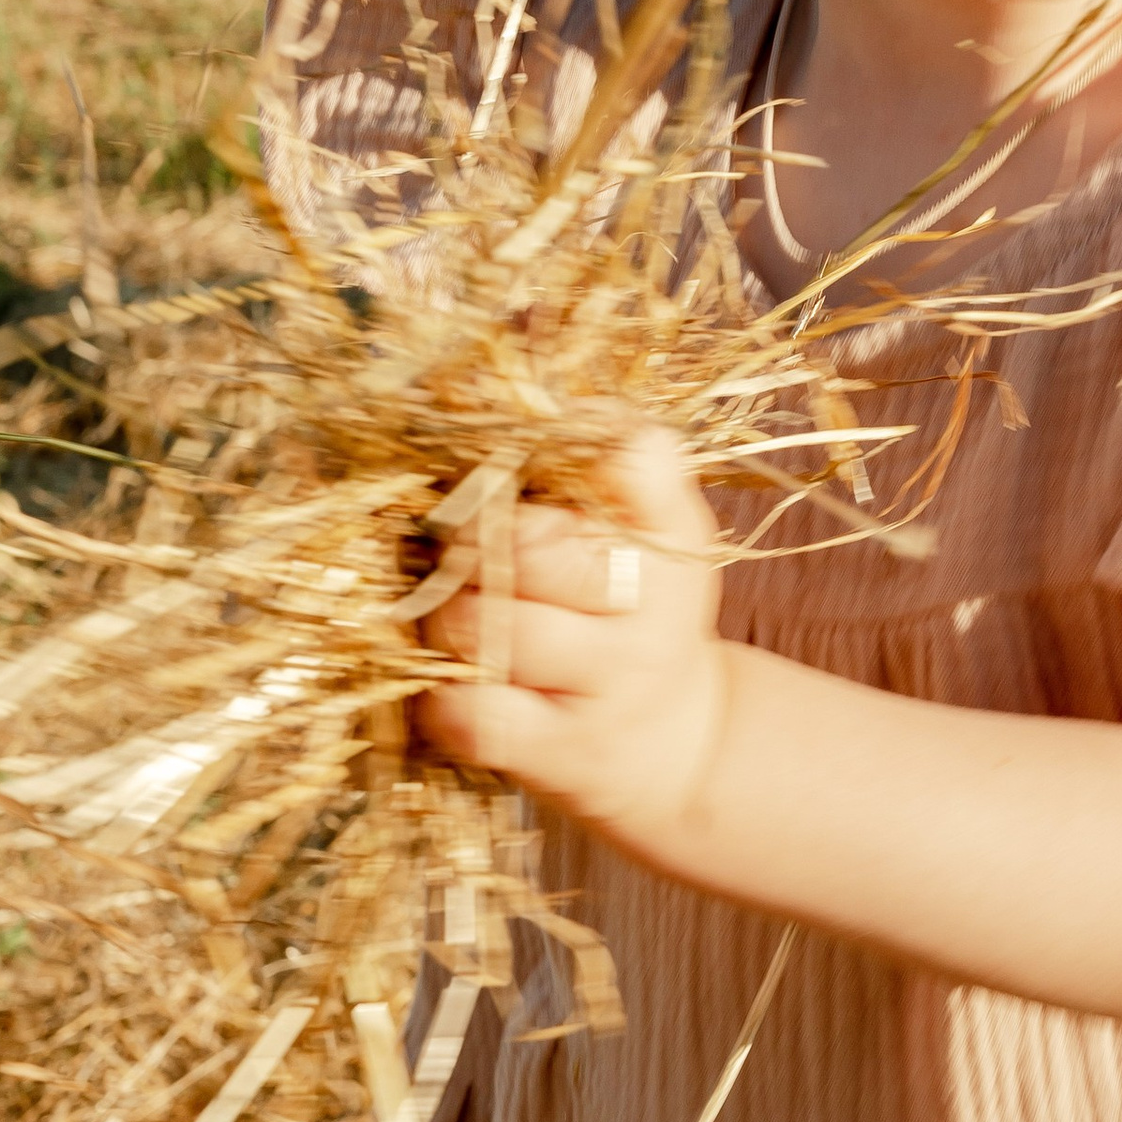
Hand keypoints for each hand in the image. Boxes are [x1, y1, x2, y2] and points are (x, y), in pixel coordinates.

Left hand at [413, 428, 728, 846]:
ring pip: (482, 626)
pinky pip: (470, 713)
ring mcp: (611, 682)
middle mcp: (655, 603)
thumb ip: (593, 458)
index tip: (517, 461)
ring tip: (455, 617)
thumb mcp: (644, 529)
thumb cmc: (631, 613)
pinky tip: (457, 685)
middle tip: (459, 551)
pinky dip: (442, 697)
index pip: (634, 455)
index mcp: (673, 529)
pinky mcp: (564, 752)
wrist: (679, 745)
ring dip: (443, 617)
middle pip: (525, 543)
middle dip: (467, 542)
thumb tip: (493, 370)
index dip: (560, 444)